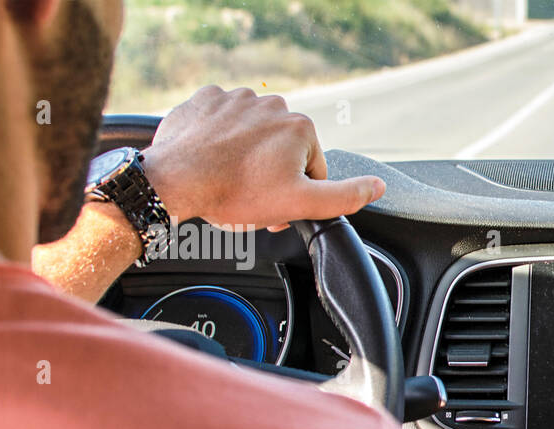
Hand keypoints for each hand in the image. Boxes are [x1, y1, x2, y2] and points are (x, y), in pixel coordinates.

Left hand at [142, 86, 385, 230]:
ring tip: (229, 179)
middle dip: (272, 173)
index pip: (311, 167)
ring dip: (247, 156)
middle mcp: (272, 105)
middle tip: (251, 196)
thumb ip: (345, 196)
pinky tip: (213, 158)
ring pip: (253, 136)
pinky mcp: (206, 99)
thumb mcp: (300, 204)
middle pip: (282, 150)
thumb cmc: (234, 193)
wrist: (175, 180)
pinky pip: (222, 122)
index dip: (296, 192)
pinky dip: (220, 140)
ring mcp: (236, 98)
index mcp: (300, 128)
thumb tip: (377, 186)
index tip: (276, 204)